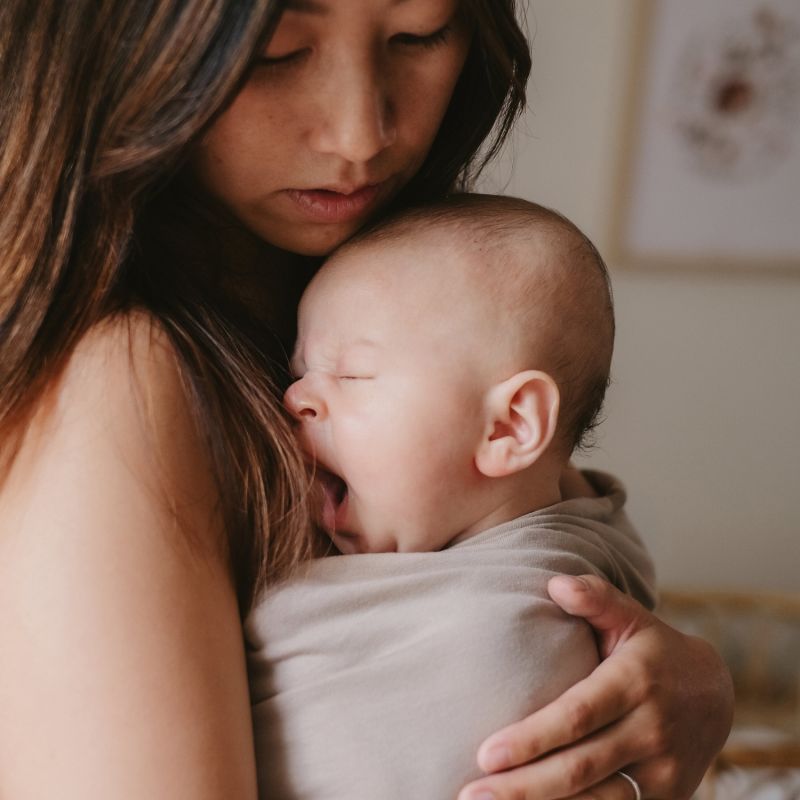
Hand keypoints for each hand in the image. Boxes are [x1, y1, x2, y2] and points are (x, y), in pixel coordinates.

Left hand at [458, 575, 733, 799]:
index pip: (577, 716)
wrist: (715, 694)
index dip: (532, 739)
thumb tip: (555, 583)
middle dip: (523, 787)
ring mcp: (663, 773)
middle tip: (471, 795)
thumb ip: (595, 597)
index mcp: (634, 682)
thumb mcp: (630, 616)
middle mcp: (650, 731)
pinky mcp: (668, 799)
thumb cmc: (653, 649)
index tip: (486, 754)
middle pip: (579, 768)